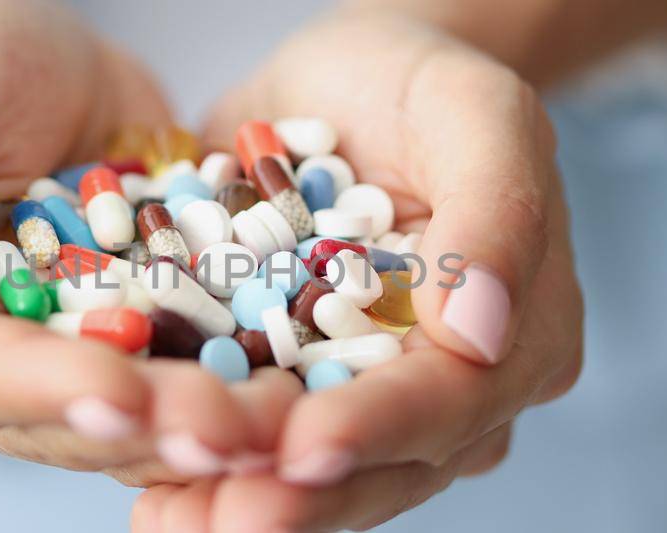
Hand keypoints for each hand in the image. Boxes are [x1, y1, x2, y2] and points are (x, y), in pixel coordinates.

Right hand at [0, 0, 279, 481]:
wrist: (27, 52)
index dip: (50, 393)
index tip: (124, 398)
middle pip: (62, 421)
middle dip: (150, 428)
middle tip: (230, 432)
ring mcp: (62, 359)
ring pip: (135, 419)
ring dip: (206, 426)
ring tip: (276, 428)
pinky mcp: (134, 337)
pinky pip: (187, 372)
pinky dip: (240, 382)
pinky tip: (300, 392)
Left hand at [135, 10, 584, 529]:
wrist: (350, 79)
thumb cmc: (425, 83)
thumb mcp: (478, 112)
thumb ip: (496, 214)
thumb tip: (481, 336)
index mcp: (521, 335)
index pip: (452, 399)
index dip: (379, 430)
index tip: (306, 449)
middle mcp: (450, 388)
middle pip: (384, 463)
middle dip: (301, 496)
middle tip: (224, 518)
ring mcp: (368, 394)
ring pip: (314, 469)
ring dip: (242, 497)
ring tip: (170, 521)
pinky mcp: (293, 382)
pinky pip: (252, 434)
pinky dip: (202, 461)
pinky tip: (145, 486)